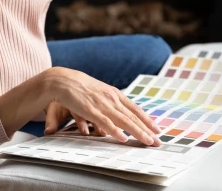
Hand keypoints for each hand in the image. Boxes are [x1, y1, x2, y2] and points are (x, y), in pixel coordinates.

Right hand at [45, 67, 161, 146]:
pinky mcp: (90, 110)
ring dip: (137, 132)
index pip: (135, 109)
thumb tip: (118, 115)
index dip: (147, 120)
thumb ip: (109, 102)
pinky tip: (123, 139)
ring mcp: (102, 104)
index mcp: (114, 94)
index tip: (157, 130)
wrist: (63, 80)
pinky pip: (105, 123)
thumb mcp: (99, 92)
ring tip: (148, 142)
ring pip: (123, 121)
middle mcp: (111, 99)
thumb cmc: (80, 87)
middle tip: (158, 142)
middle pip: (133, 116)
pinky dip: (115, 131)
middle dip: (147, 130)